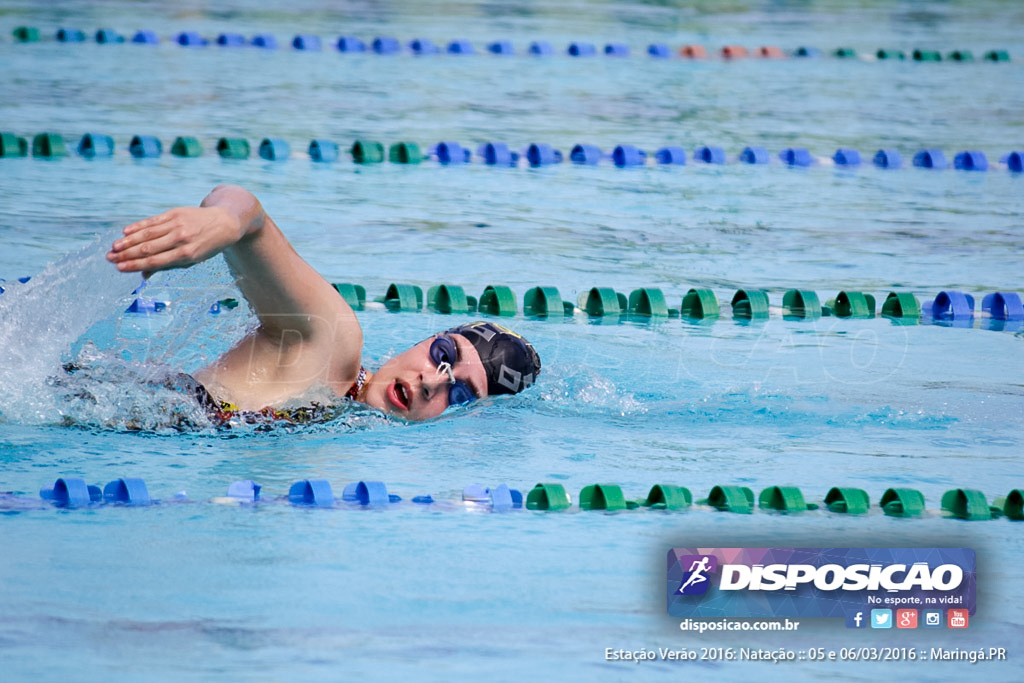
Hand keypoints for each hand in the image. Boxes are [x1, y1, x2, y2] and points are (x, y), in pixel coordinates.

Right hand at [106, 205, 243, 277]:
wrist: (225, 222)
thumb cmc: (206, 246)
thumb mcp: (192, 260)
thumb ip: (168, 265)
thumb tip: (143, 275)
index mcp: (187, 255)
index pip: (156, 261)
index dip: (135, 264)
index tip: (119, 267)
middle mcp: (181, 239)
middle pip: (148, 248)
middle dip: (127, 254)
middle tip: (110, 258)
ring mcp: (178, 225)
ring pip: (147, 234)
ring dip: (128, 241)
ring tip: (114, 247)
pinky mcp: (175, 213)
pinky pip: (153, 221)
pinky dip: (138, 226)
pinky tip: (126, 232)